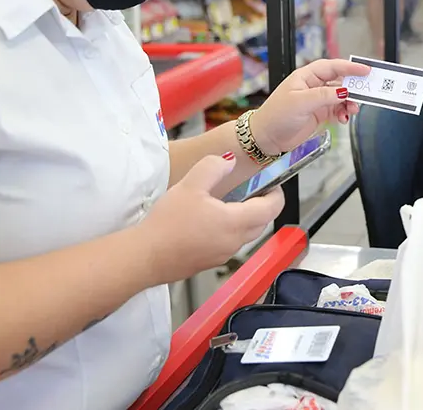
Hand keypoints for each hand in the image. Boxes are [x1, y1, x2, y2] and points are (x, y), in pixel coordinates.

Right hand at [137, 155, 284, 285]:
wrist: (145, 257)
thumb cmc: (168, 223)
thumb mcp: (191, 185)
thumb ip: (213, 167)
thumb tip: (229, 161)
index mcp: (236, 222)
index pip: (272, 209)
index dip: (276, 193)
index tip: (271, 183)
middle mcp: (234, 242)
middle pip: (261, 223)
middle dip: (262, 206)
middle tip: (251, 189)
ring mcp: (223, 255)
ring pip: (244, 234)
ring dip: (244, 218)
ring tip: (227, 202)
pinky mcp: (209, 262)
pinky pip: (228, 243)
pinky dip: (228, 230)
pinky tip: (207, 220)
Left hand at [251, 59, 370, 155]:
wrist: (267, 138)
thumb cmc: (276, 116)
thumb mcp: (301, 102)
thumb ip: (324, 95)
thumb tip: (343, 91)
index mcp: (306, 76)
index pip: (332, 67)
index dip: (349, 67)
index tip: (365, 69)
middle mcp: (313, 86)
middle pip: (339, 81)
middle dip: (353, 87)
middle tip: (366, 91)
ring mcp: (317, 100)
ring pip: (340, 96)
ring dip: (349, 102)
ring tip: (352, 109)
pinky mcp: (319, 113)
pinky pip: (337, 109)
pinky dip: (343, 113)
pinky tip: (344, 118)